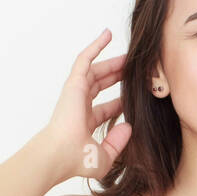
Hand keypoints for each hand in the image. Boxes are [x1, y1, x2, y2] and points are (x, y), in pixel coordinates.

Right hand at [43, 28, 131, 184]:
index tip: (135, 97)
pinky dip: (95, 46)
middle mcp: (79, 107)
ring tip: (128, 55)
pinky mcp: (74, 83)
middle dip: (116, 77)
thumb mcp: (105, 157)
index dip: (119, 102)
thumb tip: (129, 126)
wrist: (61, 154)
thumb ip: (118, 143)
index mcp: (84, 124)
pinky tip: (107, 35)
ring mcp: (75, 94)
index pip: (105, 109)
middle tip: (133, 70)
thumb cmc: (77, 160)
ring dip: (111, 62)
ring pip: (95, 71)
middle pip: (100, 86)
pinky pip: (84, 59)